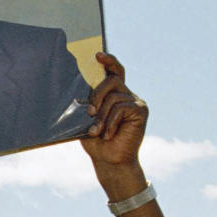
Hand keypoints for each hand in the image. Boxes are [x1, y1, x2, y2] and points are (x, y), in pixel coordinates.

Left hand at [81, 53, 148, 192]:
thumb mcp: (86, 120)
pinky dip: (110, 122)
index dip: (108, 61)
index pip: (114, 71)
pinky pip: (121, 107)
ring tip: (97, 131)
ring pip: (114, 96)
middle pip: (112, 80)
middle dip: (97, 94)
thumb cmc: (96, 141)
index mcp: (114, 94)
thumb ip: (87, 104)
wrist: (109, 161)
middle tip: (89, 112)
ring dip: (102, 115)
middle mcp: (126, 94)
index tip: (97, 55)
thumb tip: (75, 93)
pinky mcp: (141, 111)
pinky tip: (108, 134)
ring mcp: (135, 101)